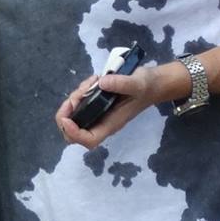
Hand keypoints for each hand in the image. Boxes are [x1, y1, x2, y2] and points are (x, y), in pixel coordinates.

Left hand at [55, 62, 182, 149]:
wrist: (152, 83)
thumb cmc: (147, 87)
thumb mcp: (137, 83)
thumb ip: (122, 83)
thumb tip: (102, 83)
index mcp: (111, 124)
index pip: (89, 140)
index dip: (74, 133)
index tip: (67, 118)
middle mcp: (102, 122)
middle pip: (74, 132)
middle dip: (67, 114)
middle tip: (78, 94)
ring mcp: (98, 114)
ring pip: (74, 116)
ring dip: (75, 99)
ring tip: (91, 82)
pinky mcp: (96, 104)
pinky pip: (80, 103)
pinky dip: (81, 92)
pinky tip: (94, 80)